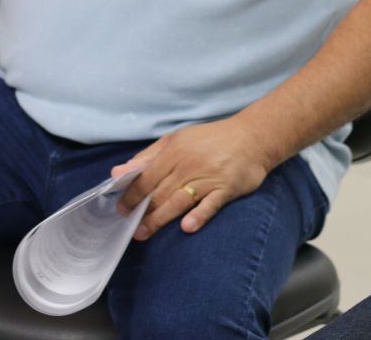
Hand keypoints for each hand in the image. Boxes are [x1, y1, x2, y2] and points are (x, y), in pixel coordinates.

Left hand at [110, 117, 272, 239]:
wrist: (252, 137)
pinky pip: (211, 204)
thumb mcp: (176, 140)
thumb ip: (147, 157)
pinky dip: (199, 215)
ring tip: (144, 233)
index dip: (131, 194)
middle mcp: (189, 165)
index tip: (121, 209)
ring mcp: (208, 178)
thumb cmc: (210, 139)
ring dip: (160, 218)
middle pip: (160, 192)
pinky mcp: (226, 189)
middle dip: (142, 212)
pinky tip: (187, 227)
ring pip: (179, 200)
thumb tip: (118, 172)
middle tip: (131, 228)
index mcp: (174, 152)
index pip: (146, 177)